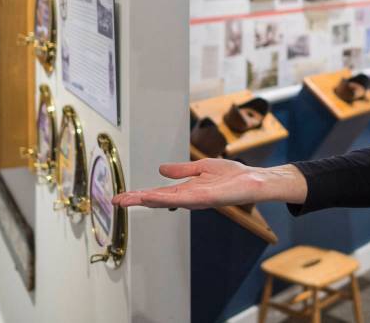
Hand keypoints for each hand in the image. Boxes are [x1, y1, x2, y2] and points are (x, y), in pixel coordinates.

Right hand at [111, 159, 306, 209]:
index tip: (121, 197)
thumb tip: (161, 169)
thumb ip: (181, 170)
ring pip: (166, 200)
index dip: (139, 195)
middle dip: (136, 200)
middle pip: (157, 199)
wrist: (253, 181)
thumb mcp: (201, 168)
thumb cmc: (232, 175)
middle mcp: (188, 197)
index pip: (158, 193)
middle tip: (115, 202)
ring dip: (147, 200)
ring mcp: (196, 198)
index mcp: (186, 190)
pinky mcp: (207, 197)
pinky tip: (155, 197)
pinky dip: (168, 197)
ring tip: (128, 199)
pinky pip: (184, 197)